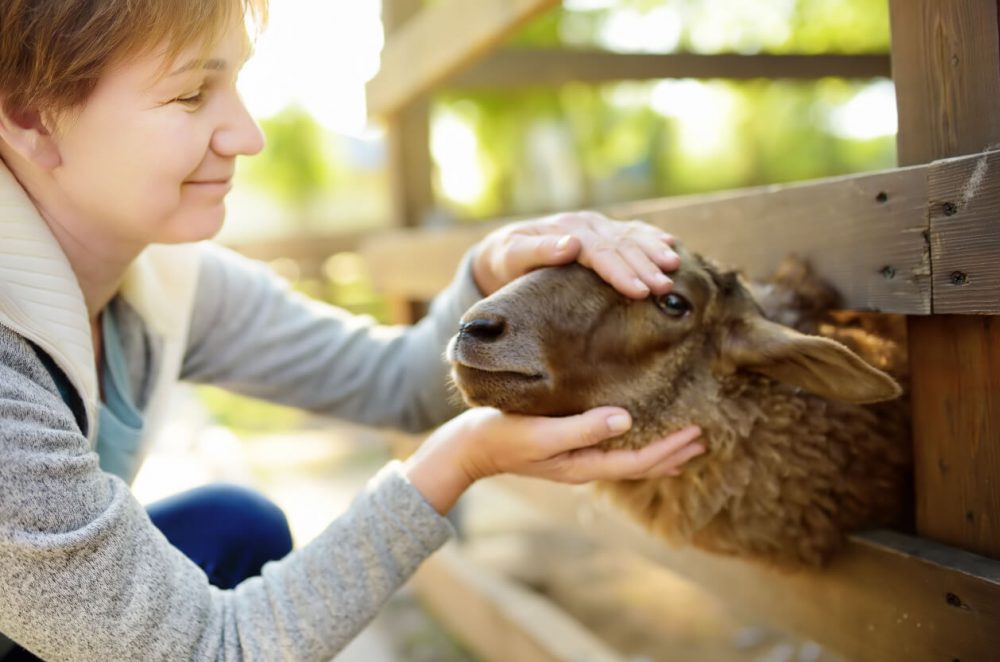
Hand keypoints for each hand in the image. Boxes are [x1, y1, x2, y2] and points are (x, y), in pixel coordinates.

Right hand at [403, 407, 703, 513]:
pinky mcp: (567, 447)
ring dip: (659, 450)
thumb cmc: (501, 435)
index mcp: (583, 465)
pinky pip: (613, 449)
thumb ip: (583, 427)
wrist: (468, 448)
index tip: (698, 432)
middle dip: (674, 453)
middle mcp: (585, 466)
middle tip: (706, 437)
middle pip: (640, 465)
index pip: (638, 461)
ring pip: (629, 459)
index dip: (670, 449)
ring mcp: (576, 459)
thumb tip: (626, 419)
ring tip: (685, 440)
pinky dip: (636, 443)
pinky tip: (639, 430)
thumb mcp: (541, 432)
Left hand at [472, 210, 679, 297]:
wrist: (503, 250)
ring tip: (675, 265)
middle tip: (665, 287)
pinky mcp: (602, 232)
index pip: (598, 251)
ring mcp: (596, 226)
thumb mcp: (511, 256)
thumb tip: (570, 244)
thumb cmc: (506, 260)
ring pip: (631, 236)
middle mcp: (585, 224)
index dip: (620, 271)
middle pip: (620, 245)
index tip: (639, 290)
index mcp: (566, 230)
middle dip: (645, 266)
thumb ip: (538, 251)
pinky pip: (632, 232)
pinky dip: (652, 237)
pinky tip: (671, 244)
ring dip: (654, 250)